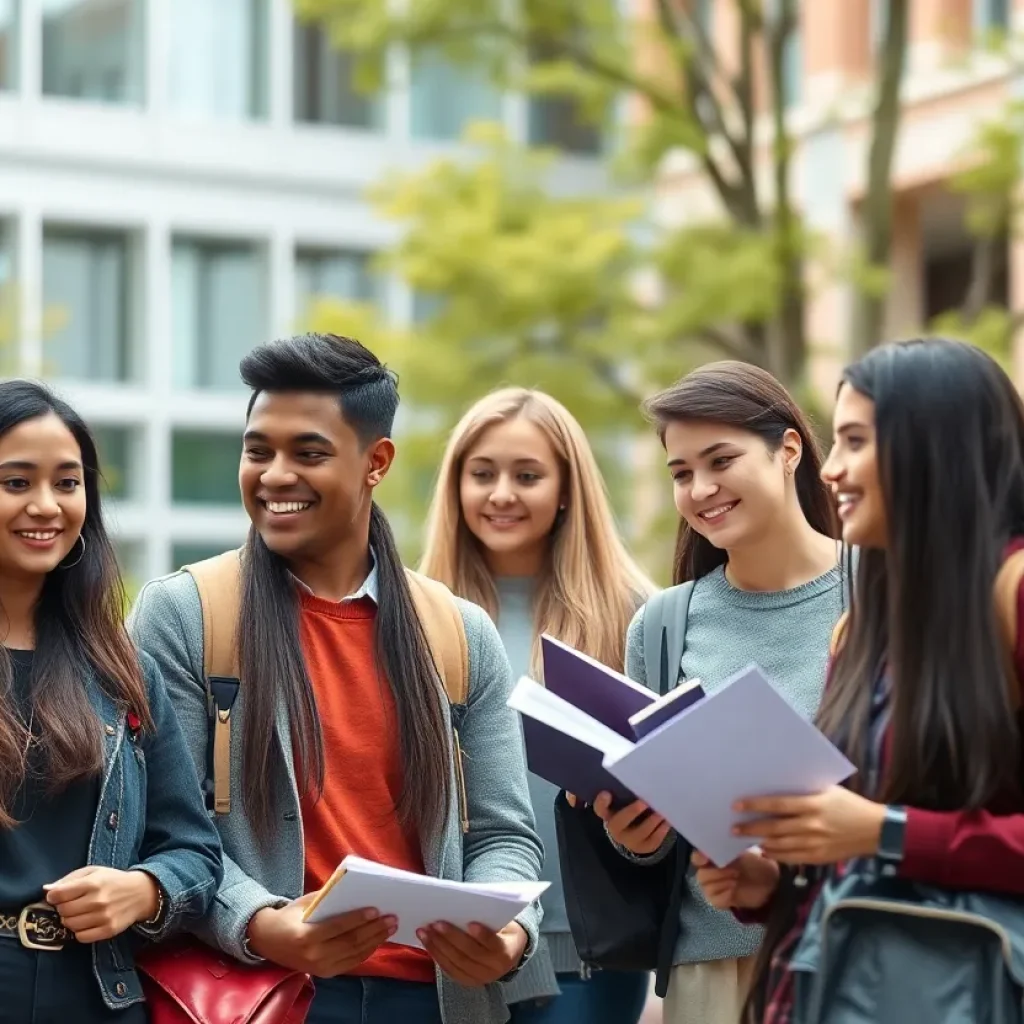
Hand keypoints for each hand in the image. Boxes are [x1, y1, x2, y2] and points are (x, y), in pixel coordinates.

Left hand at [44, 866, 160, 942]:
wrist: (141, 893)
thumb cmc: (113, 880)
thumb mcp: (94, 872)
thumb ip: (69, 879)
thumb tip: (47, 889)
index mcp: (93, 883)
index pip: (59, 895)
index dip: (53, 896)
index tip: (57, 896)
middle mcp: (98, 901)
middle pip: (63, 911)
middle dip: (63, 907)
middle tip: (72, 903)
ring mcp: (103, 917)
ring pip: (70, 925)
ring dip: (71, 920)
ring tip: (80, 913)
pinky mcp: (108, 930)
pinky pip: (81, 937)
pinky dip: (80, 931)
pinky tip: (87, 922)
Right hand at [247, 894, 395, 977]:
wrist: (267, 941)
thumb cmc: (289, 916)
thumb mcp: (305, 903)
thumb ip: (328, 899)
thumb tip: (356, 891)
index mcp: (306, 936)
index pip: (338, 927)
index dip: (358, 919)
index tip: (376, 909)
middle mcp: (313, 956)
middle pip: (350, 942)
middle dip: (374, 930)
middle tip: (392, 918)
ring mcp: (320, 968)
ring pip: (354, 954)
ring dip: (375, 940)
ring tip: (390, 927)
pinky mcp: (325, 973)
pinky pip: (351, 963)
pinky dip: (367, 951)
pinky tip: (378, 940)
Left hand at [418, 920, 527, 985]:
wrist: (509, 953)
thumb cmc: (503, 929)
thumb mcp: (505, 922)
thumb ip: (490, 916)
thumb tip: (466, 904)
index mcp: (507, 952)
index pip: (494, 944)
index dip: (483, 935)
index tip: (470, 923)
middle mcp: (494, 969)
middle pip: (470, 953)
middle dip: (451, 937)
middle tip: (435, 923)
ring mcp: (480, 978)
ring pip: (456, 962)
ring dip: (437, 946)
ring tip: (424, 931)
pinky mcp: (467, 981)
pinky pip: (449, 969)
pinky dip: (437, 955)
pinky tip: (427, 942)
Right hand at [592, 792, 670, 855]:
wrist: (633, 833)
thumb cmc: (629, 809)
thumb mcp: (623, 801)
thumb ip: (626, 792)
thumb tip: (640, 779)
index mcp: (607, 814)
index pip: (599, 808)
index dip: (601, 802)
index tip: (606, 793)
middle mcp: (615, 829)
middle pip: (618, 823)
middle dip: (631, 812)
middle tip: (643, 802)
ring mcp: (628, 840)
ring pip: (639, 833)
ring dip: (651, 822)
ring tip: (660, 812)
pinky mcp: (643, 847)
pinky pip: (652, 841)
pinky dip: (660, 831)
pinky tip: (666, 822)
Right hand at [692, 849, 779, 910]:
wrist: (769, 882)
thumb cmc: (756, 862)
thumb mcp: (748, 850)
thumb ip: (735, 845)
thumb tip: (730, 835)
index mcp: (711, 857)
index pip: (697, 858)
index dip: (699, 857)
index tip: (706, 857)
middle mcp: (708, 872)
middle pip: (701, 874)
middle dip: (716, 872)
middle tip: (734, 870)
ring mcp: (712, 887)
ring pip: (707, 887)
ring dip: (722, 882)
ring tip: (737, 878)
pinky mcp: (718, 900)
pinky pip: (715, 899)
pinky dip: (724, 894)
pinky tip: (734, 888)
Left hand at [731, 786, 885, 864]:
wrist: (875, 830)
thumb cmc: (849, 805)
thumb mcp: (827, 791)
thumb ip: (804, 792)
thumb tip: (777, 787)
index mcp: (812, 805)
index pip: (777, 805)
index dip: (755, 805)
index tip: (737, 806)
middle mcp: (811, 825)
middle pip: (774, 827)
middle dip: (750, 828)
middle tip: (733, 828)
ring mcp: (815, 844)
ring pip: (780, 845)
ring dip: (760, 842)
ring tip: (744, 839)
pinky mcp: (819, 857)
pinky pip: (792, 858)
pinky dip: (776, 854)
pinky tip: (765, 850)